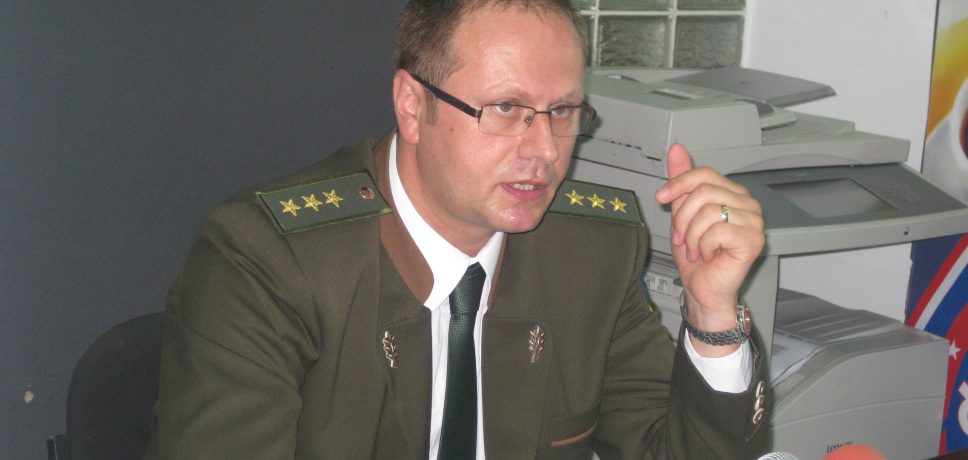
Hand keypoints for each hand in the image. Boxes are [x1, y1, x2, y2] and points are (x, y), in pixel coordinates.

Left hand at [654, 144, 764, 355]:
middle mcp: (748, 204)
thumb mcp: (682, 214)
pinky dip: (702, 246)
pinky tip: (708, 255)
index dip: (679, 184)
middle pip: (703, 192)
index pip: (704, 174)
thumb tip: (677, 149)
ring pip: (708, 212)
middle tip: (681, 238)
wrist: (703, 290)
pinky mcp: (753, 239)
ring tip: (695, 249)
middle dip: (682, 218)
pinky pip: (716, 230)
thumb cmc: (697, 257)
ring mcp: (754, 221)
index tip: (661, 198)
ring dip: (691, 236)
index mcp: (733, 194)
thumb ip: (682, 183)